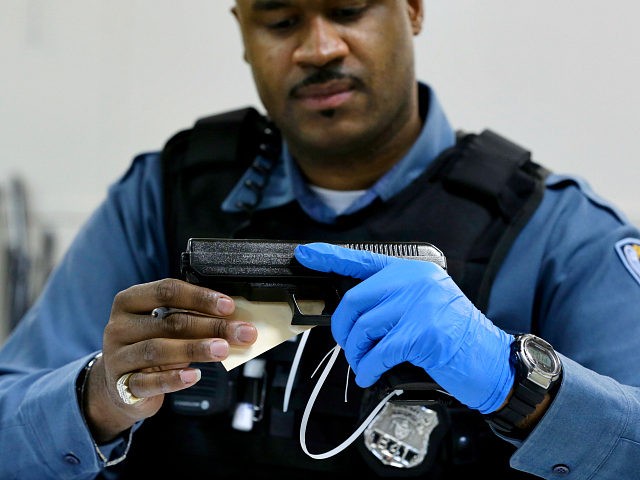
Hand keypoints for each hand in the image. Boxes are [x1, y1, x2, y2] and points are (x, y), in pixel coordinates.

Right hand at [84, 279, 256, 441]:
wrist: (120, 387)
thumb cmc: (151, 344)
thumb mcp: (165, 326)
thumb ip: (192, 317)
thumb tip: (234, 318)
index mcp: (130, 301)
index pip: (166, 290)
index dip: (200, 297)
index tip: (228, 306)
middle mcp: (119, 326)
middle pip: (169, 322)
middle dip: (211, 326)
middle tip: (241, 332)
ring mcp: (117, 356)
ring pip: (158, 350)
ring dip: (195, 349)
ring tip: (223, 349)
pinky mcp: (121, 386)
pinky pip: (149, 382)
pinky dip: (173, 378)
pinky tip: (194, 375)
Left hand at [294, 243, 513, 413]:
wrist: (492, 361)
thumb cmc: (455, 336)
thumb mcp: (426, 304)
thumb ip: (392, 299)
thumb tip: (351, 312)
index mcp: (413, 270)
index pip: (363, 260)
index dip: (330, 257)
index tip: (306, 254)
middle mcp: (415, 281)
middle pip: (354, 300)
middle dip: (343, 328)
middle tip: (349, 345)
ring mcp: (420, 305)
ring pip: (363, 328)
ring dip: (356, 352)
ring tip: (365, 362)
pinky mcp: (421, 333)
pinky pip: (377, 352)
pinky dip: (368, 368)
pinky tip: (370, 374)